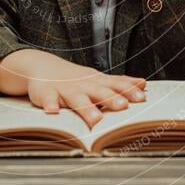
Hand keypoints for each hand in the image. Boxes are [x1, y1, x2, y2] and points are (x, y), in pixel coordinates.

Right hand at [26, 56, 145, 127]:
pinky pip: (48, 99)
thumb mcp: (97, 79)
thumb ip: (119, 83)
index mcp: (96, 82)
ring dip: (86, 108)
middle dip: (111, 98)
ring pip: (76, 98)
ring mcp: (64, 89)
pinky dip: (50, 104)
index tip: (142, 98)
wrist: (41, 65)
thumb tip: (143, 83)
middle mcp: (83, 85)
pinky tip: (53, 111)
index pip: (115, 85)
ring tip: (95, 119)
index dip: (128, 91)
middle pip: (98, 91)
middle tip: (123, 106)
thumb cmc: (74, 78)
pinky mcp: (46, 93)